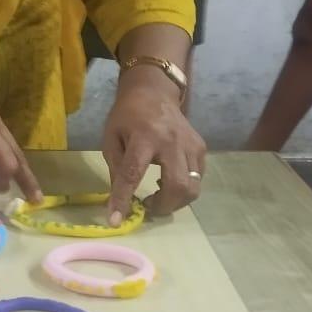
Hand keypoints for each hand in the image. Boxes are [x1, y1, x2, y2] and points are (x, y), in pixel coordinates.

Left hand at [102, 69, 206, 222]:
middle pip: (178, 185)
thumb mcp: (111, 137)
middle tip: (148, 207)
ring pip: (193, 187)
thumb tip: (120, 200)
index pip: (133, 173)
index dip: (123, 199)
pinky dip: (184, 188)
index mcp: (144, 136)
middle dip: (163, 206)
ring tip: (158, 196)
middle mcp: (171, 141)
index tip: (116, 220)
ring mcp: (190, 144)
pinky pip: (198, 177)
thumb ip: (116, 168)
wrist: (154, 91)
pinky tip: (169, 180)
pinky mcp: (200, 147)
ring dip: (175, 201)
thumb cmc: (128, 115)